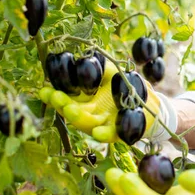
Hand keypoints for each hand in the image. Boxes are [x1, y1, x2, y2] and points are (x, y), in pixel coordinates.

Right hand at [38, 61, 160, 142]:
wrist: (151, 102)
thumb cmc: (127, 85)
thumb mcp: (112, 72)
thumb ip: (97, 68)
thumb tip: (79, 60)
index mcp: (86, 102)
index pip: (66, 100)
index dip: (53, 96)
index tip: (43, 90)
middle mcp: (92, 114)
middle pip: (73, 111)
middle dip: (62, 104)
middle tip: (53, 96)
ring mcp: (106, 123)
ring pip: (88, 123)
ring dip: (78, 117)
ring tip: (70, 110)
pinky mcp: (121, 131)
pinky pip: (111, 134)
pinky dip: (104, 133)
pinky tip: (98, 132)